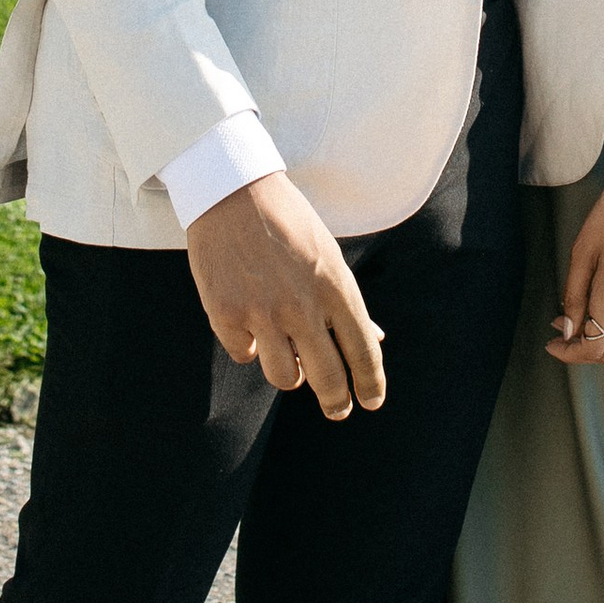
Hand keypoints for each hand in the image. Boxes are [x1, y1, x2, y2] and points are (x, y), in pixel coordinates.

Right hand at [186, 173, 385, 417]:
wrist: (232, 192)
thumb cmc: (287, 222)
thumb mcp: (328, 256)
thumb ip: (348, 302)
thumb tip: (376, 338)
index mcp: (335, 287)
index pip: (363, 350)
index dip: (371, 383)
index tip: (372, 401)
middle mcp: (302, 306)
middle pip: (328, 378)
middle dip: (337, 402)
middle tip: (338, 410)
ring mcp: (263, 313)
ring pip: (284, 377)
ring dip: (289, 373)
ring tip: (289, 358)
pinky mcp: (226, 315)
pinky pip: (244, 354)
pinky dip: (248, 346)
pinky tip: (248, 323)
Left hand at [548, 157, 603, 368]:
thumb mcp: (583, 248)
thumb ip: (574, 293)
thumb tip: (567, 328)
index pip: (593, 346)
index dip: (569, 352)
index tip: (550, 342)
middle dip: (582, 351)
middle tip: (558, 335)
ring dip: (595, 332)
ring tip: (570, 312)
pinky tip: (593, 296)